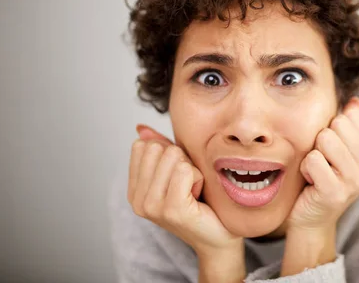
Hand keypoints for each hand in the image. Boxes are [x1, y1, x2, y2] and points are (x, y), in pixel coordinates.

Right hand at [128, 124, 242, 257]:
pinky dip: (198, 178)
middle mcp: (138, 200)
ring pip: (173, 156)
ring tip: (193, 191)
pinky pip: (185, 170)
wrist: (218, 236)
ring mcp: (153, 207)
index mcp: (134, 191)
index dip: (168, 154)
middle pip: (158, 148)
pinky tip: (198, 196)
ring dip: (192, 170)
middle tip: (188, 185)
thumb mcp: (176, 171)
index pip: (142, 146)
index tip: (178, 177)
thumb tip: (141, 128)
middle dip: (181, 161)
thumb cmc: (201, 202)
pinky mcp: (172, 209)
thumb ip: (158, 150)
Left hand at [287, 97, 358, 231]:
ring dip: (313, 153)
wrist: (313, 217)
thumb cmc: (324, 178)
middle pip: (337, 125)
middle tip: (324, 162)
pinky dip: (305, 168)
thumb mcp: (341, 149)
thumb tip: (354, 101)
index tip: (334, 152)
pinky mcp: (335, 193)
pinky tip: (311, 181)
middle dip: (322, 140)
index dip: (333, 130)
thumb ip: (350, 124)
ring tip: (318, 170)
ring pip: (325, 139)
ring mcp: (356, 182)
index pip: (350, 117)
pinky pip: (312, 159)